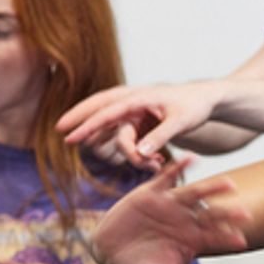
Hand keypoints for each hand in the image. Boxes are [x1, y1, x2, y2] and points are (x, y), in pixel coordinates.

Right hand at [56, 81, 221, 167]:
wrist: (204, 100)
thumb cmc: (193, 106)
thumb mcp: (181, 122)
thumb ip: (161, 136)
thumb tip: (141, 153)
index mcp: (139, 97)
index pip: (107, 111)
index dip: (88, 124)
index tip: (71, 135)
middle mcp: (132, 101)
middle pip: (98, 107)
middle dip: (80, 120)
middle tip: (58, 130)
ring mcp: (135, 111)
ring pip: (117, 131)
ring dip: (131, 153)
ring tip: (156, 165)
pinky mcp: (140, 121)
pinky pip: (129, 137)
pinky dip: (138, 153)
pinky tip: (157, 163)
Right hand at [90, 157, 249, 263]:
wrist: (109, 252)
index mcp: (194, 239)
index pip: (216, 237)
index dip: (227, 238)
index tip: (241, 241)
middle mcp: (187, 219)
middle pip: (211, 214)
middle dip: (227, 214)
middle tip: (244, 213)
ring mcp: (172, 204)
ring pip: (196, 193)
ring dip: (213, 189)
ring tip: (229, 185)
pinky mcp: (153, 191)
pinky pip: (168, 176)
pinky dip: (179, 167)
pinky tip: (192, 159)